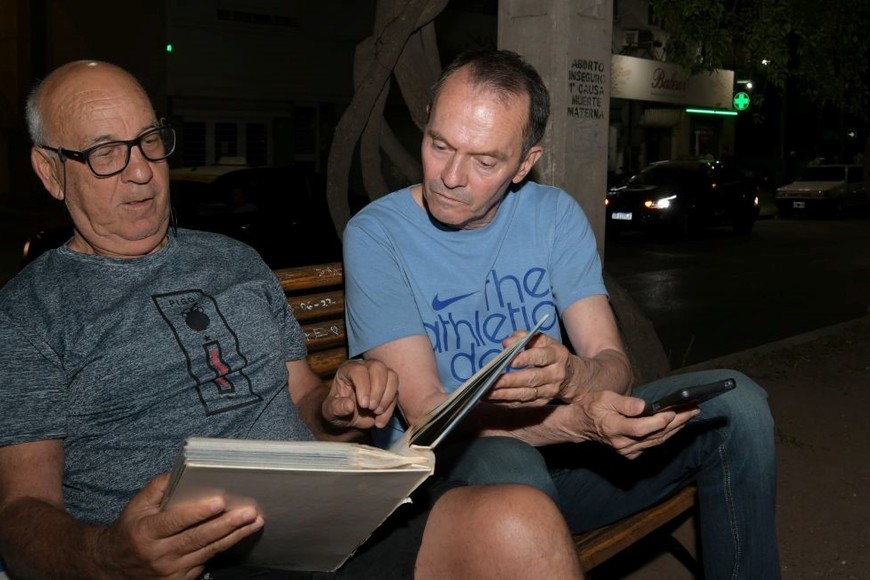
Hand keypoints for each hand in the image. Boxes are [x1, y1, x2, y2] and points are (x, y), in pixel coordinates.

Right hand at [98, 474, 263, 577]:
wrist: (114, 567)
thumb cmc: (131, 530)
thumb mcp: (136, 506)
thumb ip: (158, 487)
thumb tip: (183, 472)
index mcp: (147, 532)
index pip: (175, 521)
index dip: (198, 512)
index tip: (219, 502)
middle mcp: (159, 554)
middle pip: (197, 538)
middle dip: (226, 524)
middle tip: (249, 512)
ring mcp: (171, 570)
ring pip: (208, 551)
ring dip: (234, 536)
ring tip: (254, 522)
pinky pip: (206, 562)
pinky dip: (224, 547)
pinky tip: (241, 535)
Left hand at [324, 359, 398, 429]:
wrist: (347, 418)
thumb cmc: (337, 410)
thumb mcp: (330, 411)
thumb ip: (336, 408)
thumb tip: (349, 405)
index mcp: (348, 369)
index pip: (359, 370)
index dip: (363, 386)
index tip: (363, 404)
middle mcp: (365, 368)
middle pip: (378, 368)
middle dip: (377, 390)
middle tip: (371, 408)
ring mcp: (379, 376)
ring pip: (391, 376)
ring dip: (387, 397)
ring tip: (376, 412)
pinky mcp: (389, 387)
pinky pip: (396, 392)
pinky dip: (390, 408)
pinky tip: (379, 421)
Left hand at [486, 332, 578, 405]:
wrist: (572, 377)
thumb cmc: (550, 354)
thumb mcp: (543, 341)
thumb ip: (524, 337)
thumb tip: (506, 343)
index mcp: (556, 355)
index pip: (541, 357)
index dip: (526, 358)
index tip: (510, 361)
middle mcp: (555, 374)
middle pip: (532, 378)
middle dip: (510, 381)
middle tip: (491, 382)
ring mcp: (549, 391)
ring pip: (526, 394)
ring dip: (505, 394)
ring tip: (486, 393)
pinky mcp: (542, 402)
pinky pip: (523, 403)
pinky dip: (507, 402)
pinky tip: (492, 399)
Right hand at [561, 391, 698, 458]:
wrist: (581, 426)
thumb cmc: (592, 407)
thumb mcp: (604, 398)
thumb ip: (625, 403)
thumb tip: (644, 406)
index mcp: (614, 427)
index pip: (641, 428)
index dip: (658, 421)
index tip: (673, 411)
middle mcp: (622, 443)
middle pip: (655, 435)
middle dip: (677, 422)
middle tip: (693, 409)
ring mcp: (628, 450)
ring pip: (658, 441)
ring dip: (676, 429)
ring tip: (691, 415)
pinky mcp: (632, 453)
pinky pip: (653, 444)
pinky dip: (667, 434)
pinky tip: (677, 425)